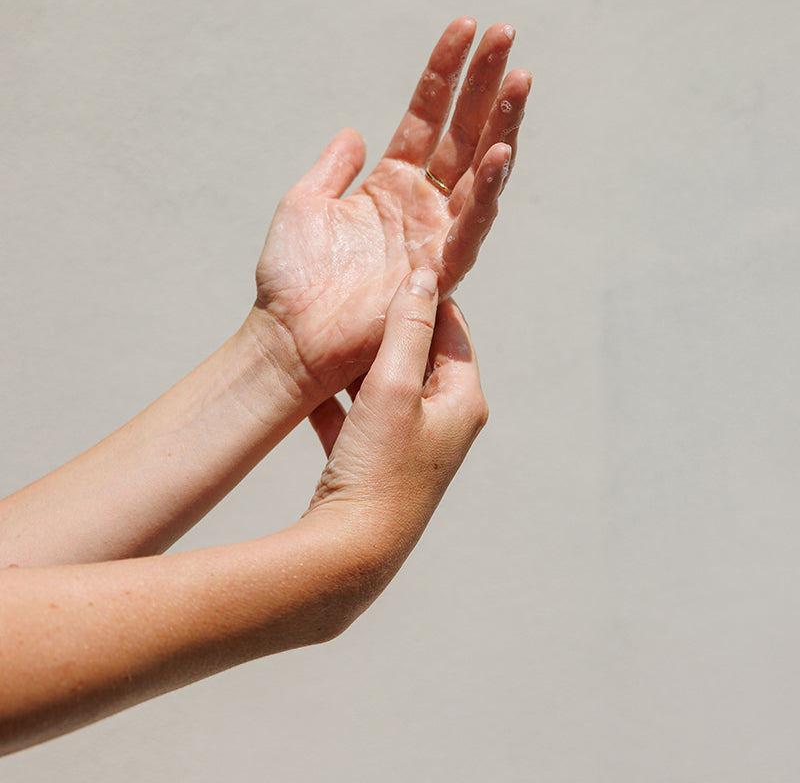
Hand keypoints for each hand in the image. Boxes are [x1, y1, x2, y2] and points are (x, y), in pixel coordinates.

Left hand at [251, 18, 530, 397]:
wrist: (289, 337)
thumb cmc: (291, 280)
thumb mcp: (304, 204)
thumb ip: (332, 167)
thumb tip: (354, 132)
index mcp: (389, 186)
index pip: (426, 118)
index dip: (444, 75)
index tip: (464, 28)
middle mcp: (419, 207)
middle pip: (462, 136)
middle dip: (485, 87)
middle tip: (508, 37)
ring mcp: (432, 238)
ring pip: (478, 176)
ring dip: (501, 129)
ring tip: (519, 82)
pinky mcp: (437, 273)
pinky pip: (471, 229)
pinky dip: (487, 194)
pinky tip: (501, 154)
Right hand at [303, 268, 486, 578]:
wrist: (353, 553)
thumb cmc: (379, 469)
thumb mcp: (394, 387)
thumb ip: (408, 329)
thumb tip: (425, 278)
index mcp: (462, 401)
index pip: (452, 331)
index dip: (423, 300)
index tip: (390, 274)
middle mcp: (444, 423)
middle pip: (418, 358)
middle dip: (384, 332)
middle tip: (351, 304)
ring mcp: (411, 446)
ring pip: (384, 388)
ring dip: (357, 367)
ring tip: (326, 341)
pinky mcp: (379, 464)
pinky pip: (358, 420)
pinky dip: (338, 403)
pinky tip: (308, 392)